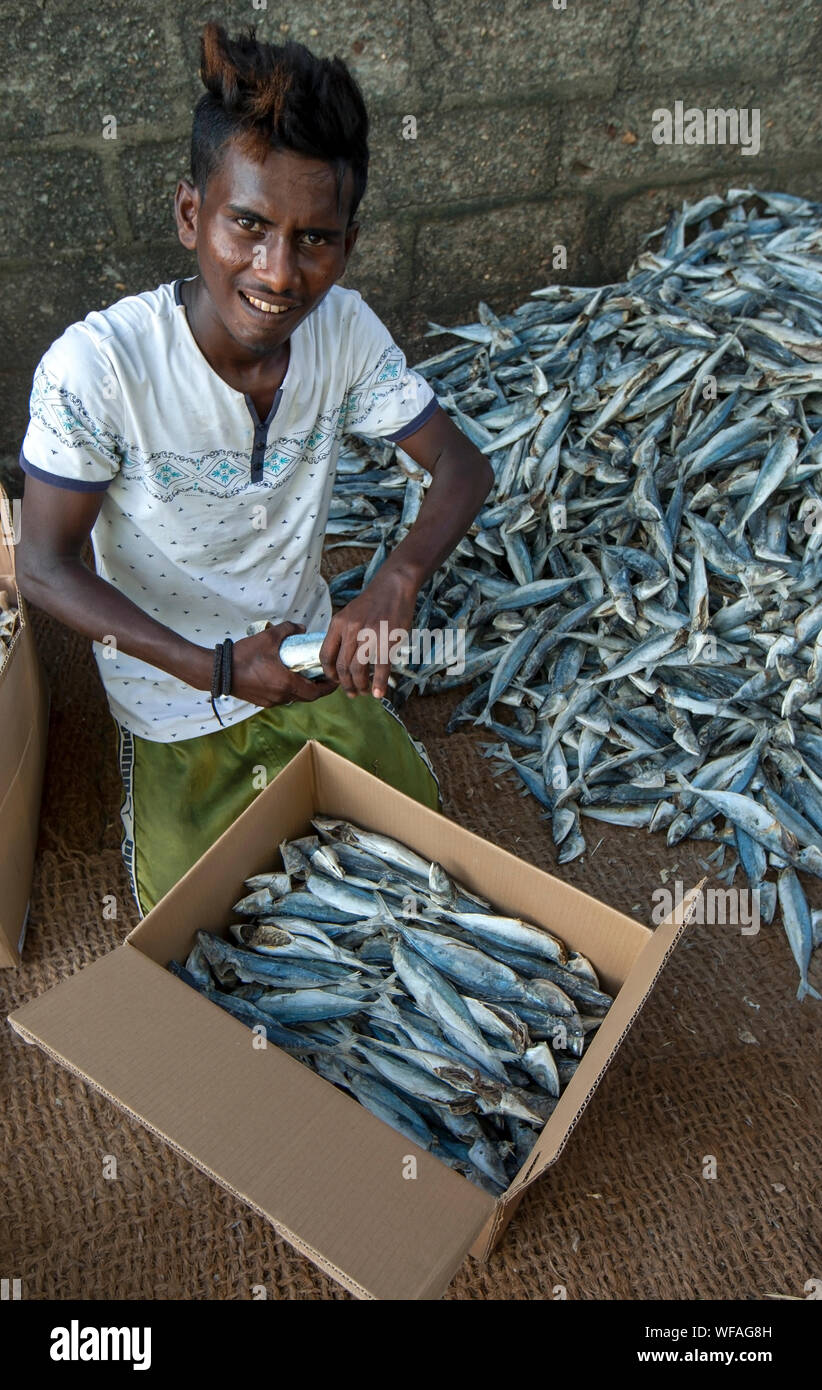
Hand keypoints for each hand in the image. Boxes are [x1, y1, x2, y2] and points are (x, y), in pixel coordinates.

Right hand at [229, 622, 336, 706]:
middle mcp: (281, 696)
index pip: (316, 692)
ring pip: (294, 698)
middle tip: (323, 676)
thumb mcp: (268, 637)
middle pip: (307, 697)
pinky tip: (286, 678)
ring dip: (303, 689)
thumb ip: (288, 630)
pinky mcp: (262, 701)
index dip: (328, 687)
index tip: (333, 678)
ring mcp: (271, 701)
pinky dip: (289, 690)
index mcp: (286, 683)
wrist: (218, 671)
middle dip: (318, 688)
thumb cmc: (243, 655)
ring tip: (306, 675)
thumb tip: (301, 628)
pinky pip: (282, 698)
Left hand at [320, 566, 418, 698]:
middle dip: (345, 684)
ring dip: (360, 685)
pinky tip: (378, 693)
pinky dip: (378, 684)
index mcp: (337, 624)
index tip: (334, 681)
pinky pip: (380, 668)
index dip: (328, 673)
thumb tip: (340, 659)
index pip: (325, 655)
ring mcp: (369, 635)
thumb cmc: (372, 602)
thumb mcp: (349, 614)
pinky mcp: (387, 640)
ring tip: (364, 692)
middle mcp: (350, 630)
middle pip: (342, 666)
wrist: (393, 587)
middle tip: (351, 692)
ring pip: (358, 669)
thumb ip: (342, 634)